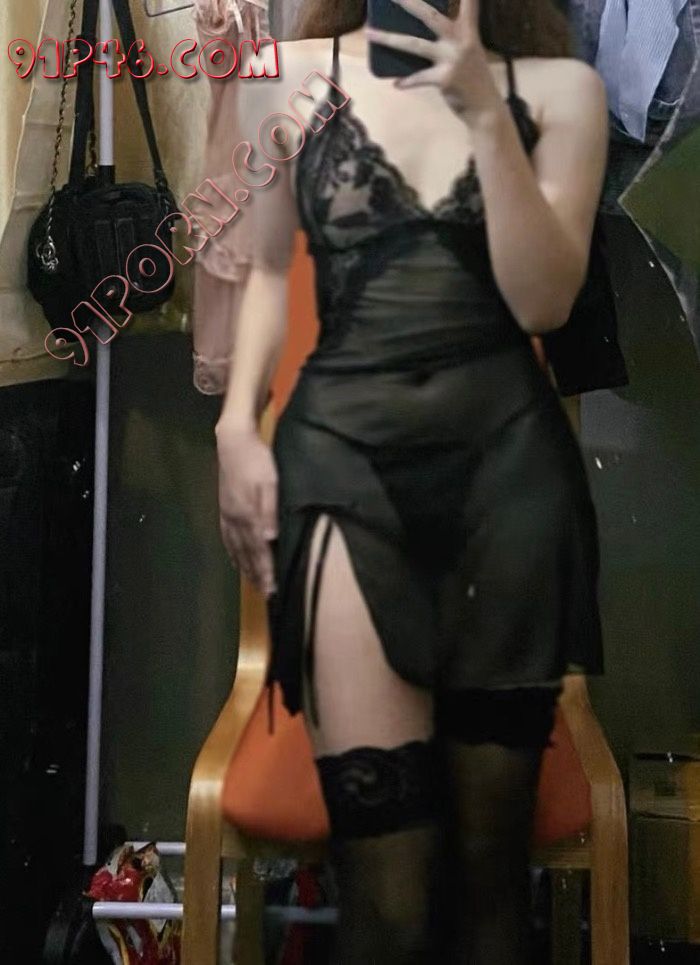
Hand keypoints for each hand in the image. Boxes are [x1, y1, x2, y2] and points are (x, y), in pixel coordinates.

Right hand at [216, 420, 277, 596]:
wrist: (233, 440)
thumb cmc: (258, 459)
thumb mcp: (270, 482)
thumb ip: (270, 510)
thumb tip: (270, 538)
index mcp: (247, 514)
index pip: (259, 550)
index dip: (266, 570)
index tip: (272, 589)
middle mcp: (235, 519)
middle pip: (246, 553)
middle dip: (256, 575)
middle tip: (265, 594)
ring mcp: (227, 514)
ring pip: (235, 548)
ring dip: (244, 567)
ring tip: (253, 583)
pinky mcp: (223, 508)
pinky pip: (226, 537)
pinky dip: (232, 553)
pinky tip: (235, 560)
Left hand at [366, 0, 503, 122]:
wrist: (485, 109)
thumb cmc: (473, 79)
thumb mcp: (468, 51)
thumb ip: (450, 38)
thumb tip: (417, 33)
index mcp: (468, 30)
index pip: (468, 2)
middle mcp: (460, 40)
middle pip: (430, 15)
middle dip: (408, 3)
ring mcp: (451, 59)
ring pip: (414, 45)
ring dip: (388, 38)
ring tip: (369, 33)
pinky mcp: (443, 79)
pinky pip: (417, 78)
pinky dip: (406, 81)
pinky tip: (396, 83)